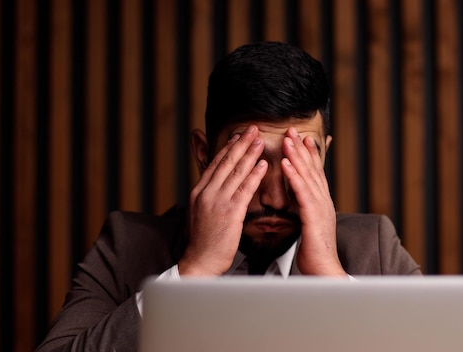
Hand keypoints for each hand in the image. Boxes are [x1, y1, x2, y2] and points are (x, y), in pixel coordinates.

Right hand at [179, 126, 267, 275]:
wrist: (200, 261)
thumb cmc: (204, 240)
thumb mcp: (200, 211)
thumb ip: (208, 194)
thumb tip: (214, 183)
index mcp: (199, 191)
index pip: (215, 164)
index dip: (228, 148)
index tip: (238, 136)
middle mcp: (206, 193)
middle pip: (226, 162)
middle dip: (240, 143)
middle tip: (252, 129)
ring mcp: (217, 202)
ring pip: (236, 172)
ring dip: (250, 154)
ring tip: (260, 140)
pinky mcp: (230, 213)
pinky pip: (244, 190)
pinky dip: (254, 175)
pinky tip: (263, 165)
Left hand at [280, 128, 345, 275]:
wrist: (325, 273)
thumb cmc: (315, 254)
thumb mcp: (310, 228)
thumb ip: (306, 213)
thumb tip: (301, 205)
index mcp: (321, 204)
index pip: (315, 174)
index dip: (309, 155)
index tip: (303, 138)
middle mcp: (323, 202)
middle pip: (313, 169)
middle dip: (302, 148)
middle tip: (293, 130)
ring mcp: (320, 208)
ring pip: (308, 176)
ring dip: (297, 156)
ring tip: (287, 139)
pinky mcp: (314, 217)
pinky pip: (302, 193)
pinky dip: (294, 176)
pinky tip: (286, 164)